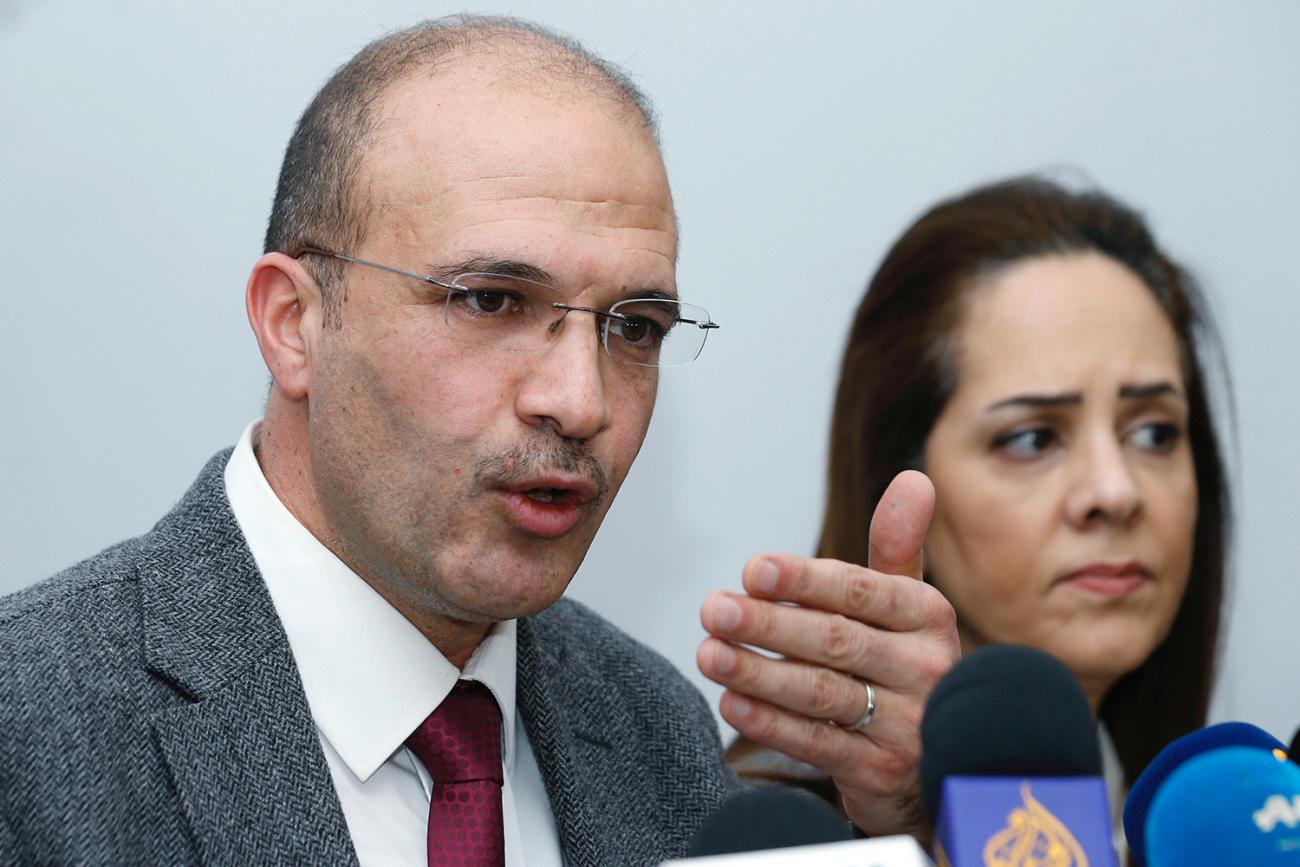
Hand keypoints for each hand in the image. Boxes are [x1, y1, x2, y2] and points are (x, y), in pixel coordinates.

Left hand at [697, 470, 959, 838]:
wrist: (937, 758)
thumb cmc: (902, 664)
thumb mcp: (906, 606)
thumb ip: (897, 547)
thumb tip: (914, 479)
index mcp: (928, 617)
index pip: (863, 592)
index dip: (806, 580)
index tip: (752, 568)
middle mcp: (925, 669)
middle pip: (837, 641)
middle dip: (769, 623)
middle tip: (713, 608)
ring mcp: (907, 726)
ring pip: (823, 693)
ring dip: (759, 671)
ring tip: (708, 652)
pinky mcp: (881, 772)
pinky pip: (819, 744)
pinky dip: (771, 723)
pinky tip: (731, 702)